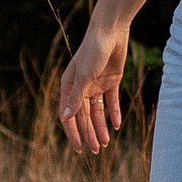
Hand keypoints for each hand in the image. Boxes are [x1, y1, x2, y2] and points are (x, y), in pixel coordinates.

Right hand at [59, 17, 128, 155]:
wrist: (111, 31)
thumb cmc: (93, 51)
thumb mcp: (84, 76)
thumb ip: (76, 98)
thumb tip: (65, 117)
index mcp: (69, 86)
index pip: (69, 115)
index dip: (73, 132)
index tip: (79, 148)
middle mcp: (81, 87)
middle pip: (84, 116)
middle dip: (89, 133)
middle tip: (95, 151)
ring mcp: (96, 84)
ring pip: (97, 111)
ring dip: (101, 127)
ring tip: (106, 143)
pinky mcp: (111, 80)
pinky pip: (111, 101)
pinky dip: (114, 113)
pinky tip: (117, 125)